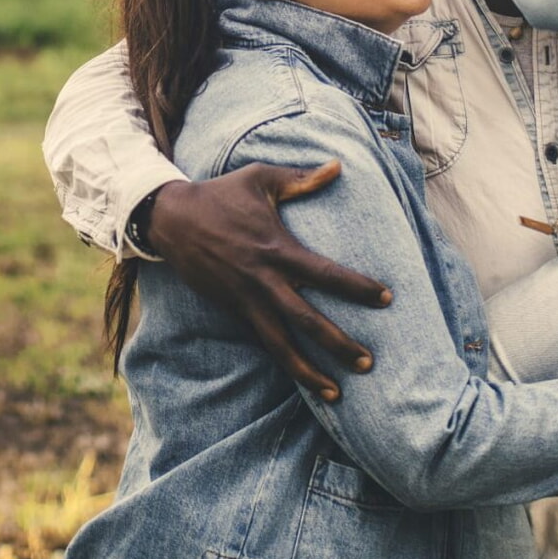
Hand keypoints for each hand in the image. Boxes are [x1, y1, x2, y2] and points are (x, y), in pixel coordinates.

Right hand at [143, 165, 392, 402]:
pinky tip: (302, 379)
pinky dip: (282, 362)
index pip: (325, 274)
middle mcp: (263, 280)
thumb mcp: (260, 179)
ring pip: (281, 343)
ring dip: (309, 370)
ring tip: (336, 392)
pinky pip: (261, 340)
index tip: (386, 298)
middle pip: (307, 320)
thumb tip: (339, 166)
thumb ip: (301, 178)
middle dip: (338, 344)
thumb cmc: (220, 194)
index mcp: (277, 248)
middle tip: (368, 363)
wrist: (171, 219)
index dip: (357, 288)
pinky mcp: (232, 309)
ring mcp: (245, 299)